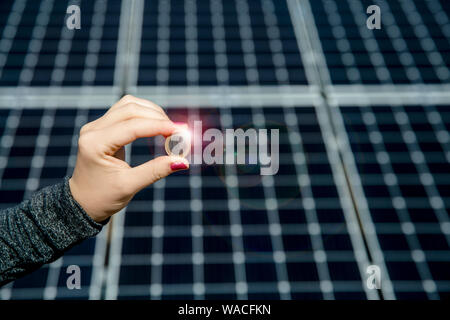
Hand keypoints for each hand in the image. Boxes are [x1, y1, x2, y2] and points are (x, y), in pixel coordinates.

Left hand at [69, 95, 188, 221]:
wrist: (82, 202)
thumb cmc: (102, 197)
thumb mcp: (129, 186)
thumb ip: (155, 171)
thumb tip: (182, 161)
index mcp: (95, 144)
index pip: (132, 126)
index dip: (159, 126)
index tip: (181, 131)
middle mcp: (93, 130)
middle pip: (131, 109)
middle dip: (158, 118)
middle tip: (180, 131)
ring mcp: (96, 126)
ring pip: (129, 105)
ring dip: (152, 112)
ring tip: (170, 128)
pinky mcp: (102, 127)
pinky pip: (125, 111)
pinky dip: (144, 114)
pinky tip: (157, 124)